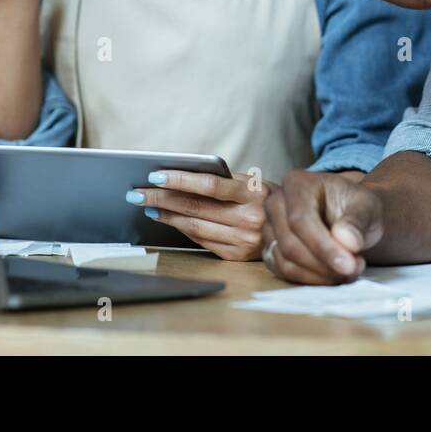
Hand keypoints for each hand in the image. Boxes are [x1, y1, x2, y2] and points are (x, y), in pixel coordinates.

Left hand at [127, 170, 275, 260]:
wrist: (292, 226)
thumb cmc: (263, 197)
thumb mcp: (252, 182)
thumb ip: (223, 179)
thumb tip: (179, 177)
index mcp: (253, 193)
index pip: (210, 185)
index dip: (180, 180)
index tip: (155, 176)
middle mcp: (249, 219)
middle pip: (196, 208)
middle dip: (162, 199)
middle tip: (138, 192)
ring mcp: (243, 240)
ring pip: (195, 227)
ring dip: (167, 216)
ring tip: (148, 206)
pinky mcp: (236, 256)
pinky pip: (202, 241)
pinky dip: (182, 229)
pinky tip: (169, 220)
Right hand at [261, 169, 383, 283]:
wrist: (352, 218)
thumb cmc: (358, 208)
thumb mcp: (368, 207)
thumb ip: (358, 221)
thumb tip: (346, 240)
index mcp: (297, 183)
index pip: (300, 219)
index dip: (323, 246)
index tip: (348, 265)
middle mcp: (276, 203)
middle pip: (290, 243)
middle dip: (323, 265)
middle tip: (354, 270)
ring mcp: (271, 228)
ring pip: (285, 261)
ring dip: (319, 275)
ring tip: (349, 271)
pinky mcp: (271, 249)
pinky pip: (284, 272)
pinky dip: (310, 280)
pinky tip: (333, 275)